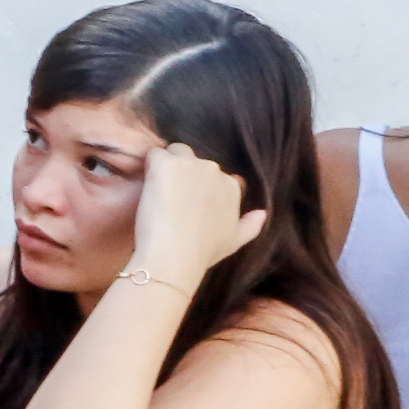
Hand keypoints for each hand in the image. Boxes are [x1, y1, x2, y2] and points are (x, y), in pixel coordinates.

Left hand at [125, 142, 260, 288]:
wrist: (175, 256)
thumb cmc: (201, 253)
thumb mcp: (233, 241)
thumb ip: (250, 226)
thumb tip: (262, 214)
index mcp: (232, 185)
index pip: (212, 174)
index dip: (195, 186)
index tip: (184, 203)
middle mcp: (215, 171)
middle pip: (192, 159)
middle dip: (180, 173)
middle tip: (167, 199)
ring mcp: (192, 165)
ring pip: (174, 152)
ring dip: (164, 166)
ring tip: (155, 193)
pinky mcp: (167, 165)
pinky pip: (153, 155)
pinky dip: (147, 167)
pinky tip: (145, 188)